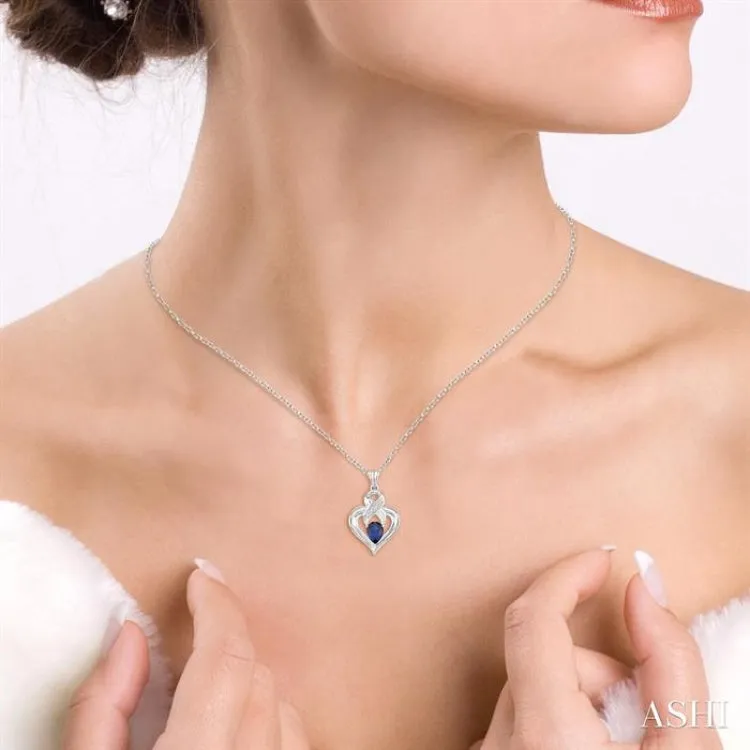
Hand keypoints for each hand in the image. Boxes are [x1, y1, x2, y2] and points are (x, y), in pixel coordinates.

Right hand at [62, 563, 310, 749]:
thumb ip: (102, 708)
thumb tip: (131, 633)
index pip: (225, 661)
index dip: (216, 607)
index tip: (201, 576)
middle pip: (258, 679)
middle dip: (225, 648)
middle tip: (191, 641)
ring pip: (287, 708)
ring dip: (251, 687)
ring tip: (208, 695)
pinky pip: (299, 741)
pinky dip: (275, 721)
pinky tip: (240, 730)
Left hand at [474, 548, 722, 749]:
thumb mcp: (686, 749)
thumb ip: (669, 660)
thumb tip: (643, 584)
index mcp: (544, 735)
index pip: (533, 618)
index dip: (569, 575)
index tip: (602, 557)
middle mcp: (499, 746)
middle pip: (542, 661)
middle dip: (599, 671)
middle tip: (644, 720)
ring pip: (529, 689)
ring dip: (578, 701)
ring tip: (621, 747)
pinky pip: (515, 720)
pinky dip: (552, 724)